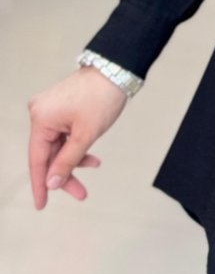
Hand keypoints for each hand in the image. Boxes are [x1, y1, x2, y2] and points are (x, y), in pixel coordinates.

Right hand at [26, 67, 128, 208]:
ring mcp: (50, 109)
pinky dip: (76, 145)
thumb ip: (67, 161)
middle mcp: (40, 113)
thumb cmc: (102, 97)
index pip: (38, 160)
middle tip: (81, 194)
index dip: (41, 184)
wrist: (117, 69)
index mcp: (41, 119)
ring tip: (94, 167)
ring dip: (74, 159)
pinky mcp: (60, 107)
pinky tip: (91, 156)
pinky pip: (64, 134)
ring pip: (58, 145)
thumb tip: (52, 183)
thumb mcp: (86, 135)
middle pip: (49, 154)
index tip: (41, 205)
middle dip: (65, 173)